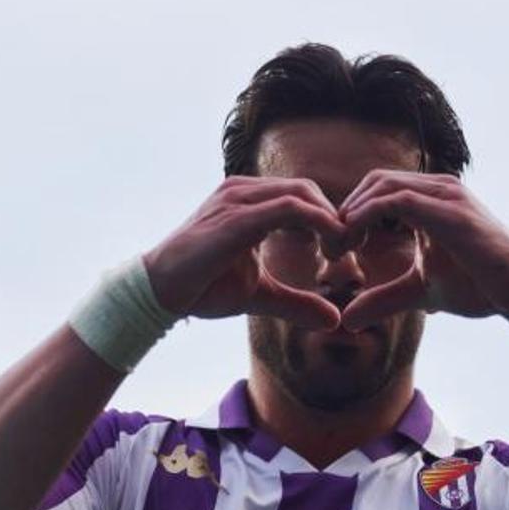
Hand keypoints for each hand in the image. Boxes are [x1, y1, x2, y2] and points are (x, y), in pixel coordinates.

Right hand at [142, 176, 351, 329]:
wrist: (158, 293)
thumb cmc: (201, 287)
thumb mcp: (259, 294)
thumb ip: (296, 301)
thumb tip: (334, 319)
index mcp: (249, 202)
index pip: (302, 196)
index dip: (330, 220)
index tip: (345, 251)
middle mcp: (244, 192)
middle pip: (308, 190)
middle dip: (336, 217)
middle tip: (350, 250)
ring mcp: (239, 200)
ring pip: (302, 193)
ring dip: (331, 220)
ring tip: (342, 252)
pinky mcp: (237, 217)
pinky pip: (289, 208)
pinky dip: (318, 223)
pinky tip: (329, 249)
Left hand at [336, 170, 508, 329]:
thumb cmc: (480, 286)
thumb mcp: (420, 293)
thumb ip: (383, 299)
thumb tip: (346, 318)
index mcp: (431, 199)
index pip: (377, 188)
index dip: (350, 214)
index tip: (336, 249)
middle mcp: (438, 188)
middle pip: (373, 181)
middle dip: (345, 211)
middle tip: (332, 248)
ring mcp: (446, 195)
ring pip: (381, 185)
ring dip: (352, 214)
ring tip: (341, 248)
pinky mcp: (450, 211)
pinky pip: (397, 200)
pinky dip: (368, 216)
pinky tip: (357, 244)